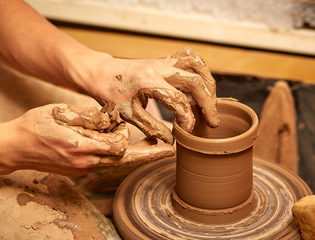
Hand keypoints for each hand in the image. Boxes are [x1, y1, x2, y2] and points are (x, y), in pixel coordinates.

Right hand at [0, 104, 173, 175]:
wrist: (15, 147)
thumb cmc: (37, 125)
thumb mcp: (63, 113)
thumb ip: (91, 118)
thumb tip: (112, 119)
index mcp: (82, 146)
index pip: (120, 146)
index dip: (129, 135)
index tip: (137, 130)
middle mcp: (85, 162)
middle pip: (125, 160)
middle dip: (146, 154)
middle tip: (166, 149)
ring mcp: (82, 169)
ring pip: (115, 162)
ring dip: (130, 152)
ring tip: (145, 142)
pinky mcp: (79, 170)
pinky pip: (103, 162)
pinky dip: (114, 153)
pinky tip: (114, 141)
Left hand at [76, 48, 218, 143]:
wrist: (101, 73)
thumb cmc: (110, 94)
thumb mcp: (127, 115)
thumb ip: (151, 128)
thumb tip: (172, 142)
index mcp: (148, 82)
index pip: (178, 101)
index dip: (187, 119)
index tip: (188, 131)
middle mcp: (158, 68)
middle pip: (194, 81)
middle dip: (208, 103)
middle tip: (213, 122)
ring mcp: (163, 62)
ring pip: (196, 64)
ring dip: (208, 83)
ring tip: (211, 102)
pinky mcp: (164, 60)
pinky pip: (189, 58)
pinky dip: (200, 70)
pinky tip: (201, 85)